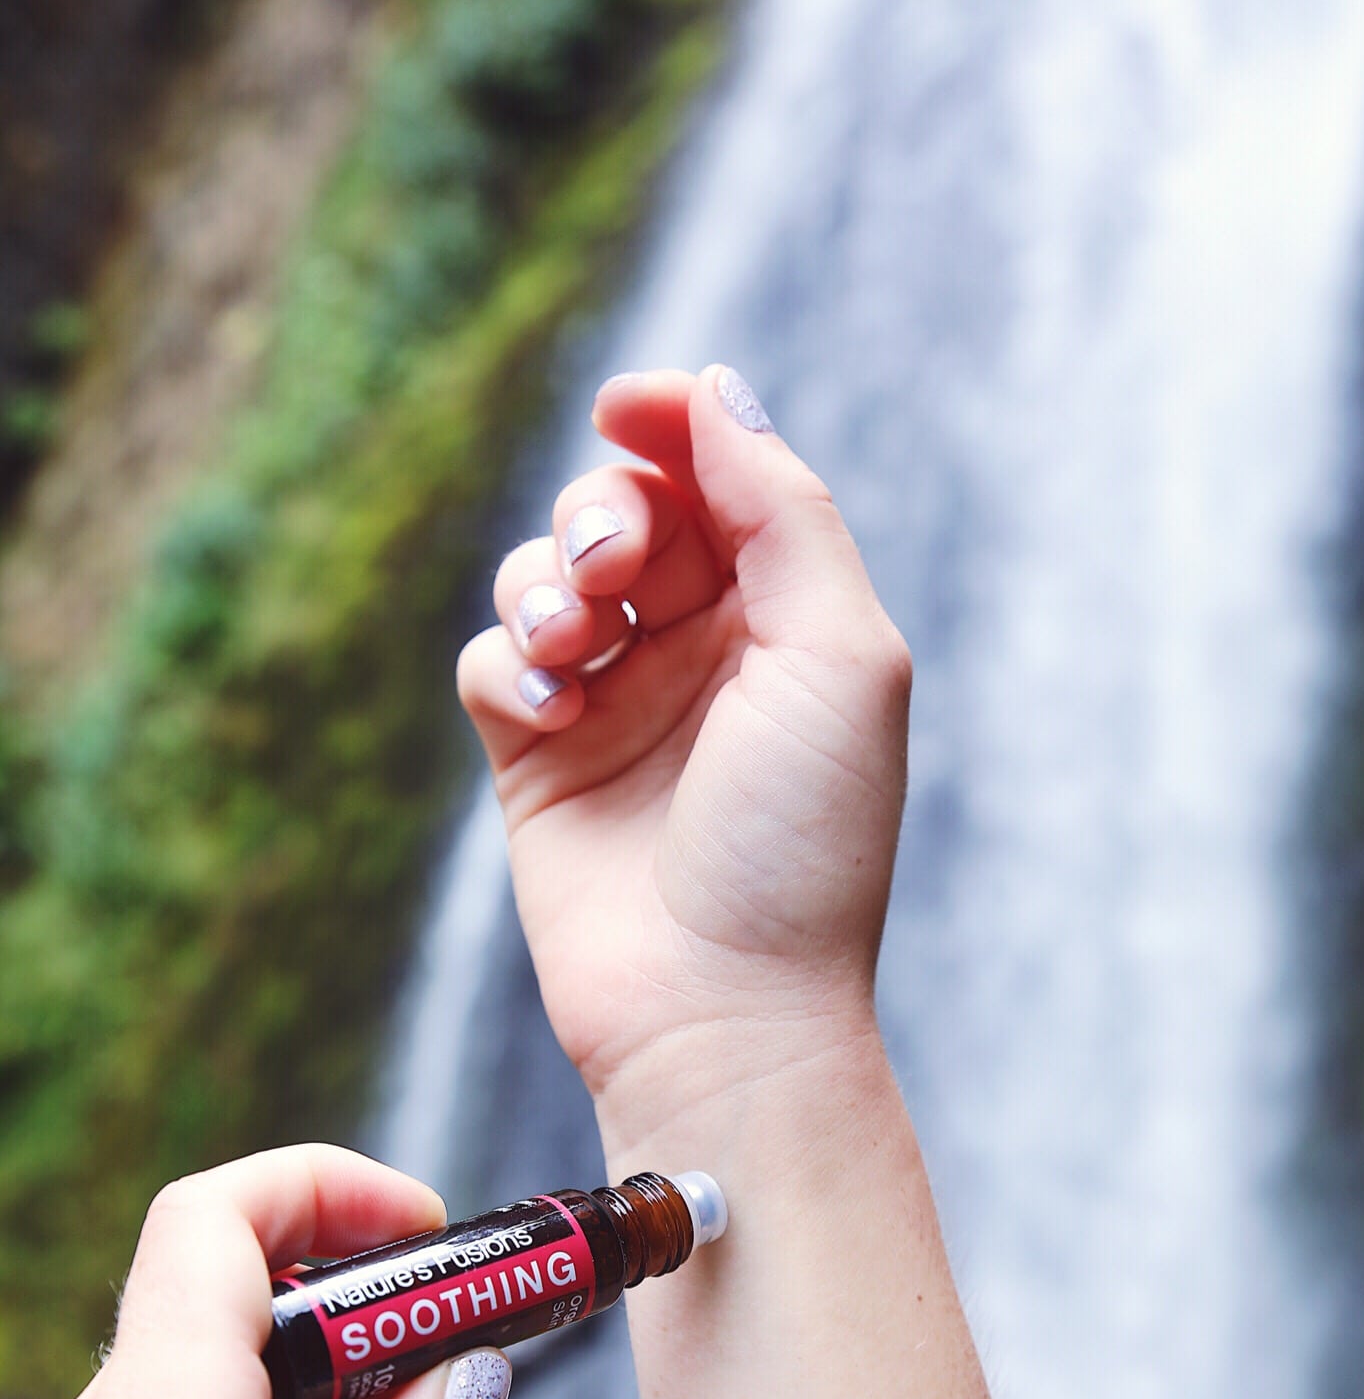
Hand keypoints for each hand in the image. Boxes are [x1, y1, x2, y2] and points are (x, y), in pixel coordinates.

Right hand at [456, 365, 911, 1129]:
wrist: (722, 1007)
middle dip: (601, 514)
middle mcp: (701, 652)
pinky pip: (490, 661)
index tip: (624, 410)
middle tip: (612, 573)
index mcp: (785, 619)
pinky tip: (549, 712)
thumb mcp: (837, 654)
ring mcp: (615, 705)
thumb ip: (783, 511)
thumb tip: (716, 390)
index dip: (669, 426)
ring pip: (541, 577)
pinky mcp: (537, 760)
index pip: (718, 479)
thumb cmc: (802, 841)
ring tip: (574, 646)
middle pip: (622, 513)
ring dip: (545, 585)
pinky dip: (507, 664)